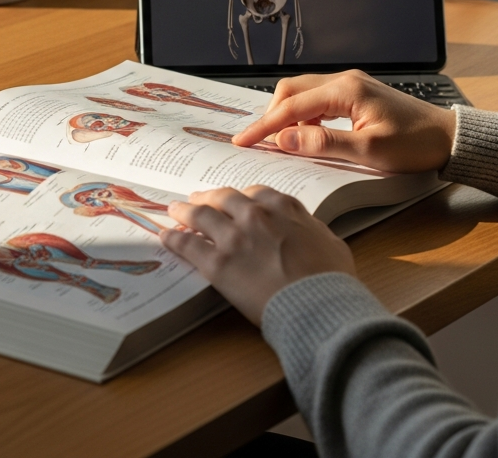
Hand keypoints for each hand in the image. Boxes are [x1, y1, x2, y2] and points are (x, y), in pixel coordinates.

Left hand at [160, 186, 353, 325]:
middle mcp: (255, 215)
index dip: (239, 197)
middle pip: (222, 198)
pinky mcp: (217, 263)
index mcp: (283, 208)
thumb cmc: (331, 279)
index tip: (232, 200)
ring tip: (174, 211)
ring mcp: (234, 237)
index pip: (254, 193)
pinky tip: (165, 237)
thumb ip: (312, 229)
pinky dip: (173, 239)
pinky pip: (187, 245)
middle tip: (196, 199)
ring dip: (184, 211)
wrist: (318, 304)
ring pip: (200, 216)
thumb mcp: (331, 242)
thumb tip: (307, 230)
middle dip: (207, 198)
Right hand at [233, 70, 455, 173]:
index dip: (264, 126)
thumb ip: (323, 144)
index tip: (243, 141)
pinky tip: (307, 136)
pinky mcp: (356, 94)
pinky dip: (305, 117)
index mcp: (345, 90)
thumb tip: (285, 141)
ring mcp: (351, 85)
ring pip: (304, 94)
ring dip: (288, 117)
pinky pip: (319, 100)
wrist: (449, 138)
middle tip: (259, 143)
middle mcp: (345, 80)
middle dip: (271, 116)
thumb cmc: (415, 145)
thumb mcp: (368, 151)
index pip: (292, 107)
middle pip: (291, 91)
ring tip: (281, 144)